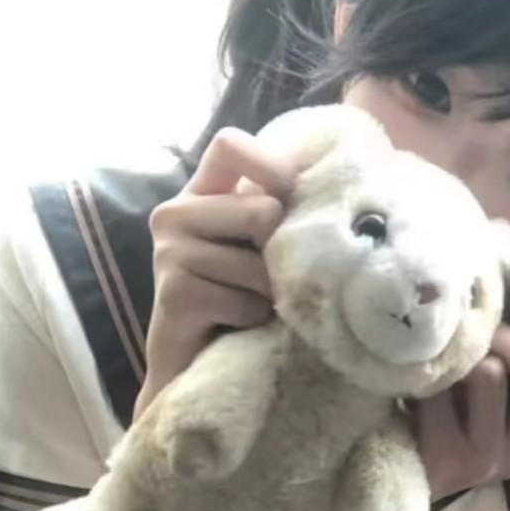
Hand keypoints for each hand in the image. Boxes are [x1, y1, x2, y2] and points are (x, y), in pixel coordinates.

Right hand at [136, 128, 295, 415]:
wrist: (195, 364)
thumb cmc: (240, 299)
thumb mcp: (262, 247)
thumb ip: (279, 209)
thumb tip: (340, 183)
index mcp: (201, 193)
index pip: (230, 145)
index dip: (270, 164)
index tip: (292, 195)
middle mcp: (175, 213)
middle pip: (261, 210)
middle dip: (280, 253)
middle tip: (267, 279)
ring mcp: (169, 252)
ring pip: (260, 264)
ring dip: (269, 294)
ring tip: (252, 306)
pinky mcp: (174, 293)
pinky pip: (246, 301)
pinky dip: (254, 319)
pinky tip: (236, 326)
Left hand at [412, 311, 509, 500]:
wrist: (384, 468)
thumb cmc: (432, 419)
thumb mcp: (478, 397)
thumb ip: (507, 369)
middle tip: (477, 332)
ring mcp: (483, 458)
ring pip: (492, 372)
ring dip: (465, 351)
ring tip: (438, 358)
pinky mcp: (446, 455)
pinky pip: (445, 383)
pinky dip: (431, 366)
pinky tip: (414, 376)